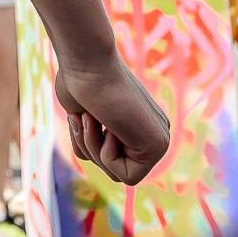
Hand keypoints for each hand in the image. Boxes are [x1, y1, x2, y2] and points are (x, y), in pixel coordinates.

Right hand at [53, 53, 171, 184]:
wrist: (86, 60)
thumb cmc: (78, 81)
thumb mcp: (82, 115)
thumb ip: (94, 135)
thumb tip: (93, 154)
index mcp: (139, 126)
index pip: (110, 159)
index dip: (89, 146)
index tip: (84, 117)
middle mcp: (153, 134)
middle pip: (113, 169)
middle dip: (89, 148)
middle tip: (84, 117)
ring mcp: (159, 140)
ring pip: (116, 174)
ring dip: (93, 148)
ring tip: (91, 117)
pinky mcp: (158, 145)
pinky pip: (126, 176)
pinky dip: (105, 154)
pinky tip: (108, 125)